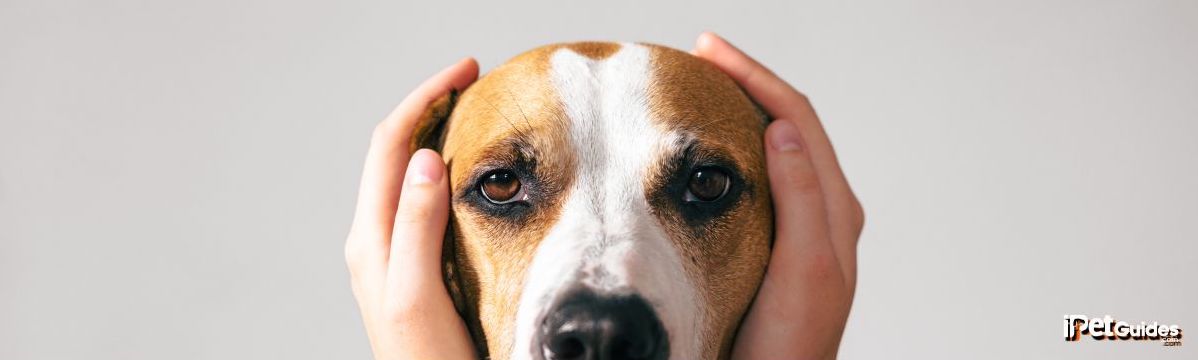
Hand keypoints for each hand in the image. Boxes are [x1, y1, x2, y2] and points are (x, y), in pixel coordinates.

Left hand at [344, 58, 478, 359]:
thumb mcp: (418, 292)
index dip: (424, 100)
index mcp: (372, 240)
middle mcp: (375, 241)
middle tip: (474, 81)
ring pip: (407, 175)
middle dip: (430, 107)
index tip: (466, 72)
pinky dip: (445, 170)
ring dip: (436, 134)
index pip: (391, 147)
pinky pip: (421, 201)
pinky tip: (471, 172)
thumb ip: (417, 227)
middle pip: (395, 153)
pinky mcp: (413, 267)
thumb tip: (425, 159)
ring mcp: (392, 254)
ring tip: (473, 112)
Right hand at [694, 32, 865, 358]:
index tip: (708, 50)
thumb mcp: (803, 270)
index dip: (754, 77)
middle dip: (747, 81)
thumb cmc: (792, 345)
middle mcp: (824, 210)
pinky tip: (710, 149)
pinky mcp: (780, 243)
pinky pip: (764, 177)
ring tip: (704, 87)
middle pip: (788, 122)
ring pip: (777, 147)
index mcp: (833, 209)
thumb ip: (802, 201)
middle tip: (700, 55)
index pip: (795, 118)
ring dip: (745, 109)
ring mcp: (804, 226)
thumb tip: (781, 130)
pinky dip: (738, 146)